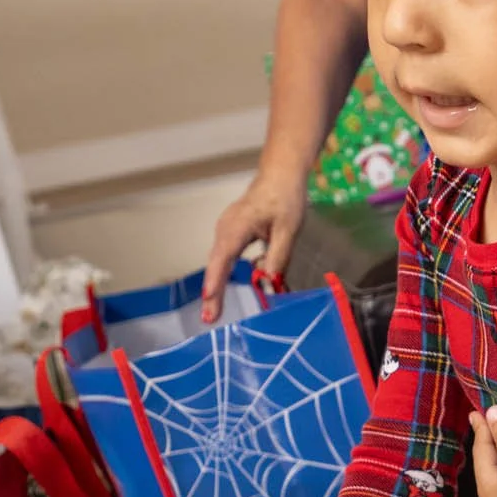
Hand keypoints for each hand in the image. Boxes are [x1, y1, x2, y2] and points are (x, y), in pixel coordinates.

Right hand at [202, 171, 307, 322]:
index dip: (216, 281)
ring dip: (218, 288)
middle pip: (216, 265)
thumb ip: (278, 257)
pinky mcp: (230, 236)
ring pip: (220, 264)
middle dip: (212, 293)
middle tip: (209, 319)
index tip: (209, 299)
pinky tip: (232, 291)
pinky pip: (227, 259)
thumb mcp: (288, 230)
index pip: (223, 258)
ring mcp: (225, 232)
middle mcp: (225, 230)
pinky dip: (227, 276)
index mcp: (237, 227)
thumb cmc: (284, 200)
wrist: (279, 177)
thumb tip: (269, 282)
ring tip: (214, 313)